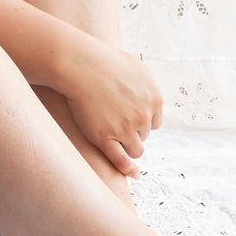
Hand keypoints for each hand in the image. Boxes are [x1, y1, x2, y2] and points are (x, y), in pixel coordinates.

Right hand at [58, 35, 163, 178]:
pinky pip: (121, 161)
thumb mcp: (136, 67)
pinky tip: (132, 174)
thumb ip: (147, 85)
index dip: (141, 120)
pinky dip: (128, 169)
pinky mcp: (106, 138)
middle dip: (132, 129)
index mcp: (154, 100)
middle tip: (113, 117)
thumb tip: (153, 98)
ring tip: (111, 133)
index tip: (128, 115)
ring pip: (135, 149)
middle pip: (143, 134)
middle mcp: (143, 116)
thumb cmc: (104, 61)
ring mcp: (125, 129)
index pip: (154, 121)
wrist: (80, 65)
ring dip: (127, 145)